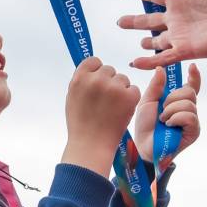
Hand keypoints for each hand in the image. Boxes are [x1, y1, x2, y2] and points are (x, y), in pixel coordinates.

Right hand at [62, 57, 140, 176]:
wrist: (92, 145)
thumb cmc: (81, 124)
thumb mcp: (72, 98)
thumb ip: (82, 81)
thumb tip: (91, 69)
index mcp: (80, 78)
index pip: (93, 61)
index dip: (97, 71)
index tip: (98, 83)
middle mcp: (96, 80)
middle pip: (109, 70)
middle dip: (110, 82)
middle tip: (106, 101)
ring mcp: (113, 88)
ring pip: (123, 79)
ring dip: (121, 90)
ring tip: (113, 108)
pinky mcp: (129, 96)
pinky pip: (134, 89)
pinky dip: (131, 99)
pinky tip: (122, 111)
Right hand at [117, 0, 206, 69]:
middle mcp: (177, 18)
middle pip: (151, 19)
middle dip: (136, 21)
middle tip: (120, 21)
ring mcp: (180, 35)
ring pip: (158, 40)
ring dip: (148, 42)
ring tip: (140, 42)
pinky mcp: (185, 49)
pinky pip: (163, 58)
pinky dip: (149, 62)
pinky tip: (136, 62)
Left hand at [133, 64, 200, 161]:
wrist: (143, 146)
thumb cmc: (145, 126)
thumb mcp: (147, 102)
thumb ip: (155, 86)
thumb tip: (161, 69)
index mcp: (178, 102)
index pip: (192, 87)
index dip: (194, 77)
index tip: (192, 67)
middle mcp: (188, 110)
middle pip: (189, 92)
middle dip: (172, 98)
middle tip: (162, 110)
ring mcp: (192, 121)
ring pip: (188, 104)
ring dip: (171, 110)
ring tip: (163, 120)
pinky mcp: (194, 132)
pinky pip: (189, 116)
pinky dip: (176, 118)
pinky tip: (169, 125)